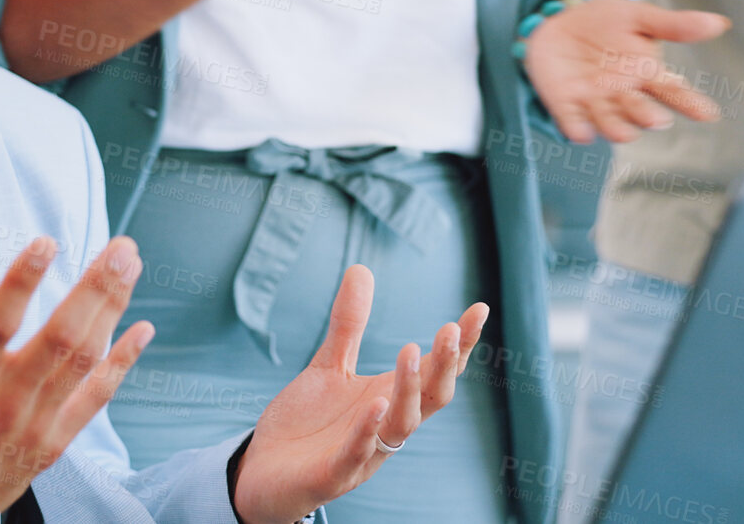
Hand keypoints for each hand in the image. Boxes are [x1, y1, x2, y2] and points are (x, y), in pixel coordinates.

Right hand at [0, 236, 153, 523]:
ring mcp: (30, 429)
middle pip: (60, 339)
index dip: (23, 281)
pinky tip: (140, 330)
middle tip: (123, 246)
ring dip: (111, 311)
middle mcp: (0, 406)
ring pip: (83, 362)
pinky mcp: (49, 447)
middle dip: (96, 288)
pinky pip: (94, 400)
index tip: (48, 242)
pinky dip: (121, 364)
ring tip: (130, 266)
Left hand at [232, 266, 486, 523]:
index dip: (460, 345)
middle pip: (430, 398)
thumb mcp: (329, 367)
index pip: (436, 372)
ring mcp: (363, 454)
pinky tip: (374, 405)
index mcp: (390, 399)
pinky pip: (354, 456)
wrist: (264, 473)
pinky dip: (366, 433)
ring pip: (400, 425)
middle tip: (449, 328)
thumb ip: (349, 326)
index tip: (479, 309)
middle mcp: (386, 428)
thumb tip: (361, 269)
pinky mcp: (331, 476)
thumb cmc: (307, 425)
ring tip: (411, 350)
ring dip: (408, 390)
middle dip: (444, 366)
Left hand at [523, 0, 731, 143]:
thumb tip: (720, 23)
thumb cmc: (604, 22)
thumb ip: (673, 25)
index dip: (690, 103)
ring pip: (610, 123)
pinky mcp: (566, 104)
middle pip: (641, 112)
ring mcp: (595, 102)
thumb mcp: (638, 16)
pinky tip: (581, 132)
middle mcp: (624, 95)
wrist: (557, 21)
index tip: (708, 114)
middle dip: (647, 117)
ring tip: (625, 133)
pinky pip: (572, 122)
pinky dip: (576, 128)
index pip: (673, 91)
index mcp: (646, 75)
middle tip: (656, 119)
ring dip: (616, 129)